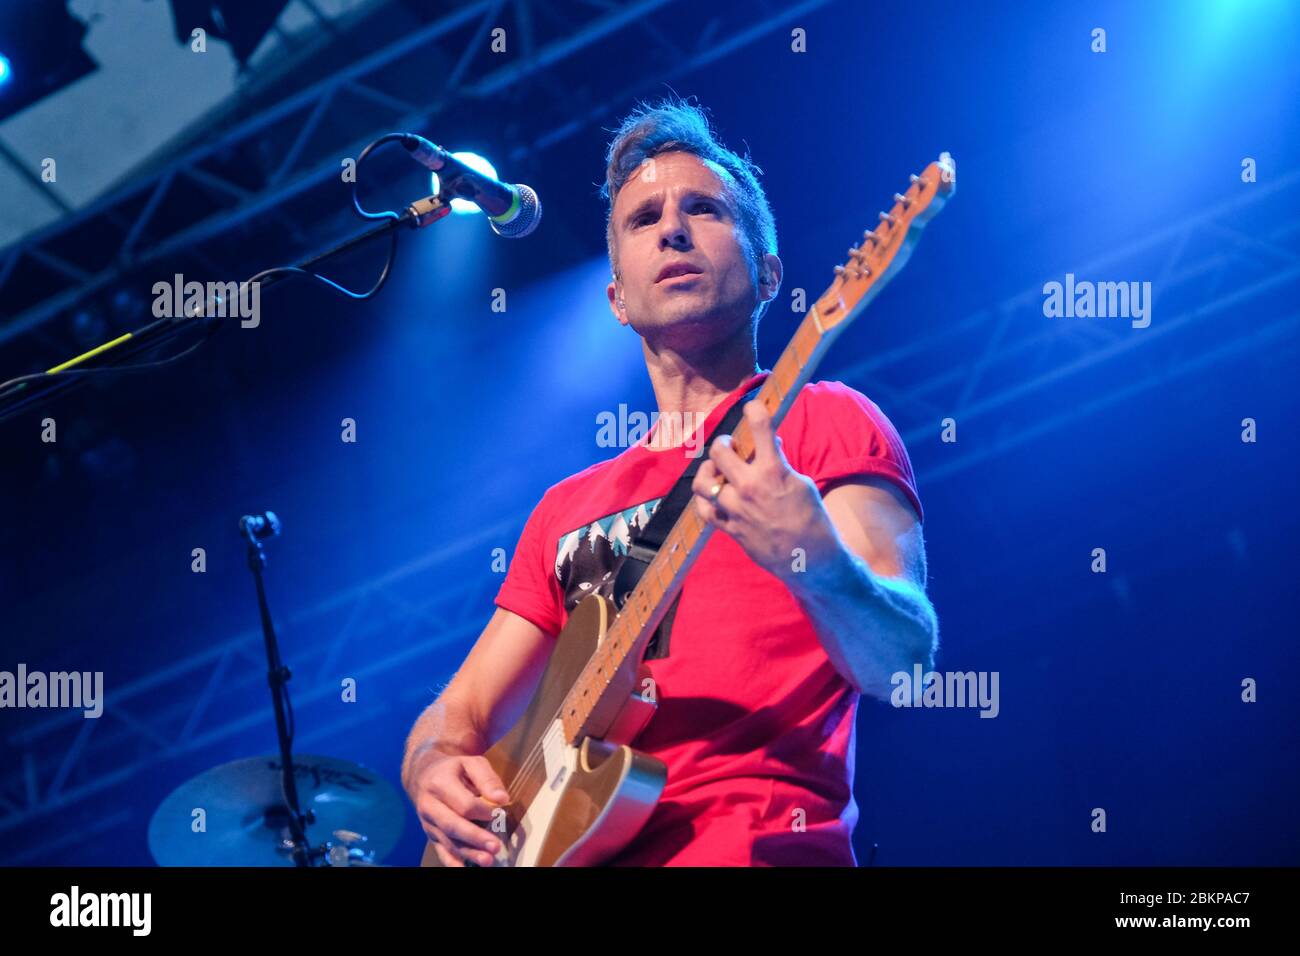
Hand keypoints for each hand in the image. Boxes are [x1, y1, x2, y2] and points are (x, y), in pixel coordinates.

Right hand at [408, 750, 510, 866]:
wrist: (423, 773)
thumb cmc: (453, 768)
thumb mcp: (471, 763)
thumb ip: (487, 779)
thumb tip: (502, 799)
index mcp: (440, 783)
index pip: (463, 803)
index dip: (483, 811)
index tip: (498, 812)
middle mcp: (429, 805)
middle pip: (453, 825)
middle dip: (475, 837)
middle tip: (495, 846)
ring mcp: (428, 822)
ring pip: (448, 840)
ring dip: (468, 853)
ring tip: (487, 860)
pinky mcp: (430, 834)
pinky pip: (440, 850)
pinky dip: (451, 862)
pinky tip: (462, 869)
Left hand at [691, 400, 838, 582]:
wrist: (810, 558)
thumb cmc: (812, 518)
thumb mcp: (802, 483)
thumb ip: (780, 463)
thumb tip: (770, 444)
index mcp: (773, 471)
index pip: (760, 427)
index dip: (754, 410)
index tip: (753, 407)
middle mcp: (750, 487)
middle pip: (719, 453)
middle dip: (723, 444)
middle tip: (730, 446)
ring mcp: (736, 510)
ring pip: (703, 483)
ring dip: (709, 472)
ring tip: (717, 470)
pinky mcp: (730, 529)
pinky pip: (704, 510)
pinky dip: (705, 500)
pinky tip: (713, 495)